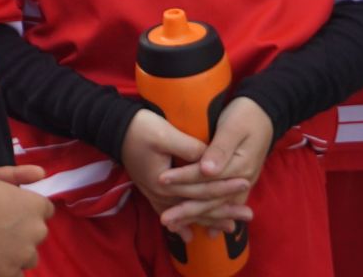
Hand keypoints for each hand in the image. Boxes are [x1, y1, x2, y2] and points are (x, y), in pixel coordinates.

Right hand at [0, 161, 48, 275]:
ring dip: (19, 254)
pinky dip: (7, 270)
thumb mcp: (1, 176)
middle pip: (39, 235)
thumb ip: (22, 175)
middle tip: (3, 232)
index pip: (46, 212)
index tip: (17, 215)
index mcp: (38, 205)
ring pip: (30, 257)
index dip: (30, 214)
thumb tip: (41, 173)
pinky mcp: (9, 271)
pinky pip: (16, 275)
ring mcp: (25, 253)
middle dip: (25, 234)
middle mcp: (38, 229)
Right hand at [121, 107, 248, 238]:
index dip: (225, 186)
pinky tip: (188, 235)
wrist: (114, 130)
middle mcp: (163, 194)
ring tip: (229, 228)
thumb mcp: (166, 133)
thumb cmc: (141, 128)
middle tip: (248, 216)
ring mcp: (156, 194)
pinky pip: (169, 211)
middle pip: (198, 206)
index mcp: (169, 182)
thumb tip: (210, 160)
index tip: (245, 184)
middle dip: (223, 211)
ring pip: (187, 212)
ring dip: (208, 220)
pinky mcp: (152, 190)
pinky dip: (181, 222)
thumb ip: (189, 147)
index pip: (204, 188)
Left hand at [159, 98, 271, 235]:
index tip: (161, 181)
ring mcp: (243, 183)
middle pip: (210, 198)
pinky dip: (216, 218)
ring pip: (218, 205)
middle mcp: (243, 180)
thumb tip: (206, 170)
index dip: (183, 179)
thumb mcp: (233, 126)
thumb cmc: (246, 114)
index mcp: (239, 166)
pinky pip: (227, 204)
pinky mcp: (241, 183)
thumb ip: (221, 148)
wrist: (265, 110)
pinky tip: (208, 233)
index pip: (205, 177)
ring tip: (176, 226)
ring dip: (197, 217)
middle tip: (164, 219)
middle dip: (186, 209)